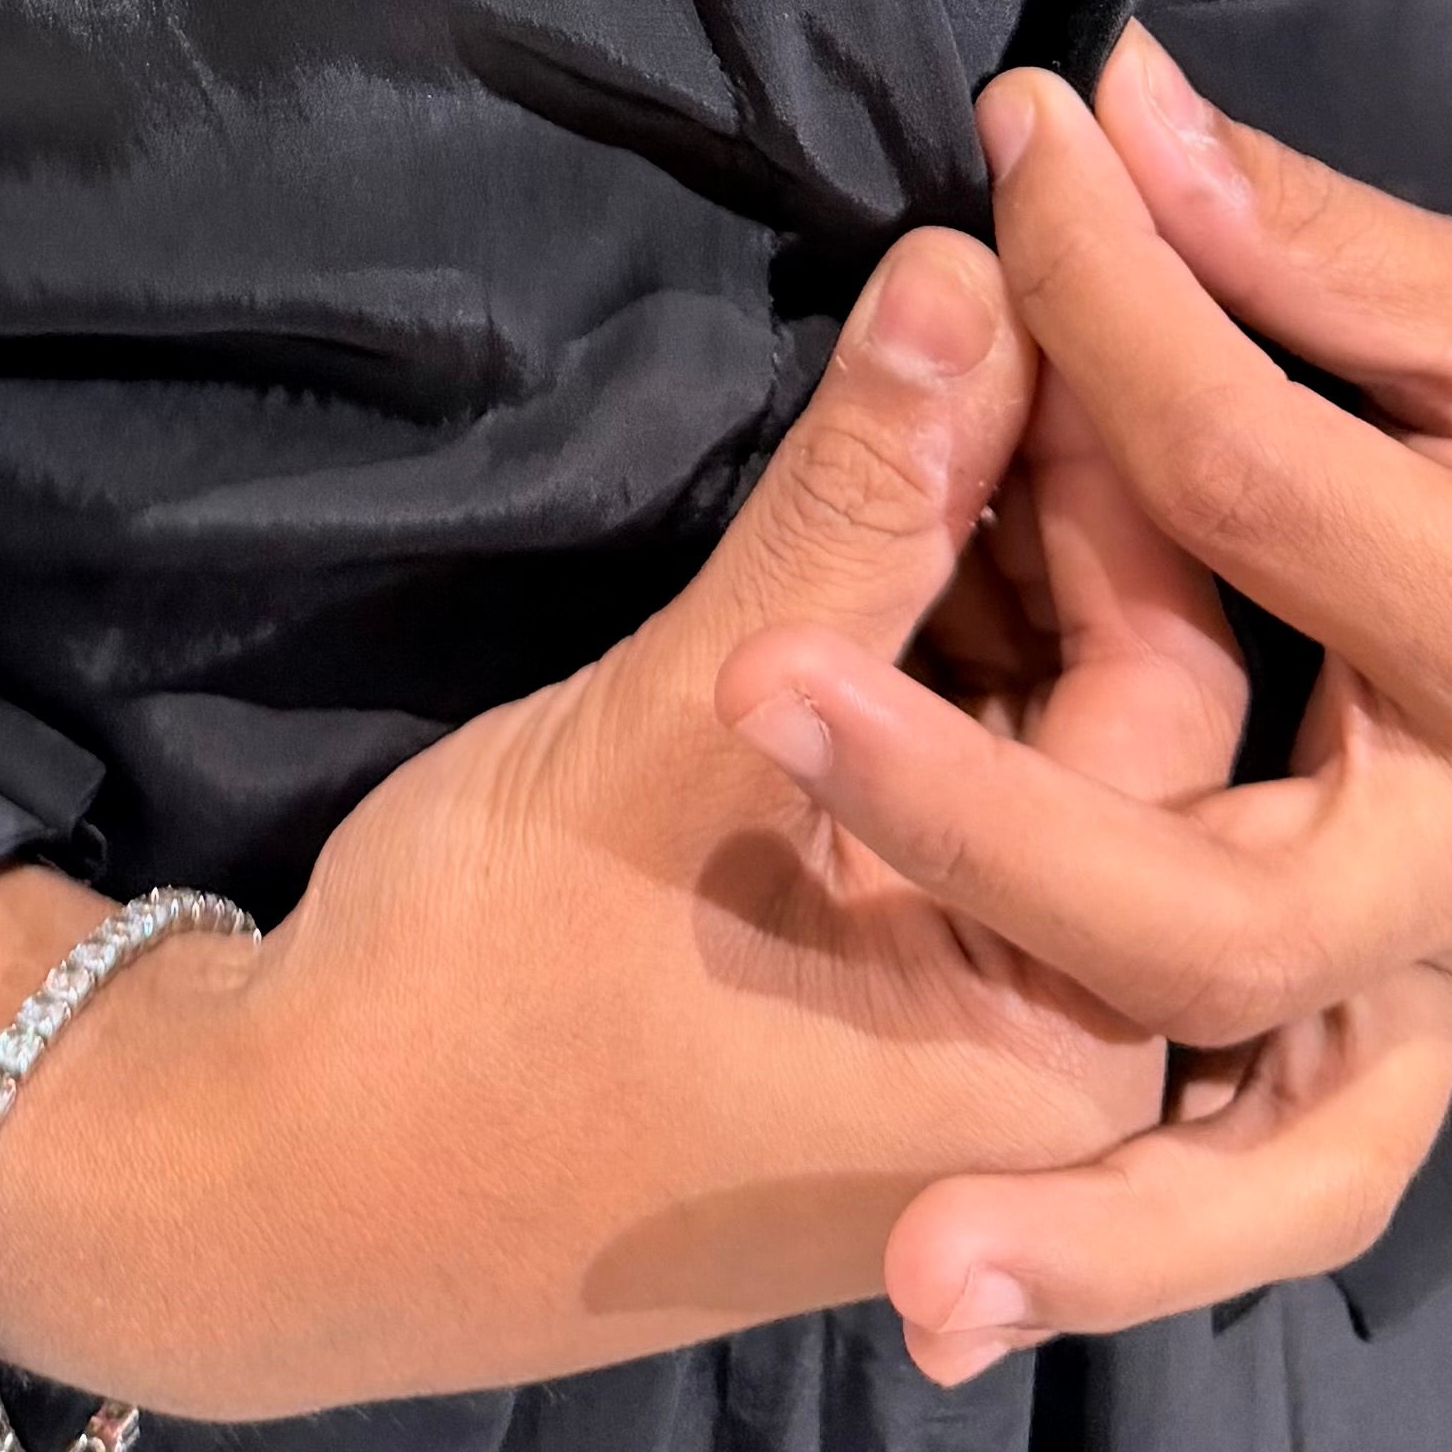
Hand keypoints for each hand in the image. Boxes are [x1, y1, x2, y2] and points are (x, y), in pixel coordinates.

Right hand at [0, 223, 1245, 1420]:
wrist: (278, 1190)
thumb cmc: (477, 997)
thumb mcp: (679, 731)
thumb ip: (848, 509)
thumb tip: (970, 268)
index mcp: (1067, 1050)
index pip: (1172, 690)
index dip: (1111, 456)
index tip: (1044, 261)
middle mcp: (1079, 1064)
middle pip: (1138, 710)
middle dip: (1066, 491)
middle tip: (995, 284)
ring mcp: (983, 1036)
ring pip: (1058, 731)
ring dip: (998, 547)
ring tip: (941, 348)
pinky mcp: (893, 992)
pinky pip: (982, 782)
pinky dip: (937, 635)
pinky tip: (885, 489)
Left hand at [710, 27, 1451, 1376]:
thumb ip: (1313, 243)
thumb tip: (1108, 108)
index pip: (1244, 474)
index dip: (1100, 288)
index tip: (1007, 154)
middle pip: (1213, 903)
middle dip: (973, 815)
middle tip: (759, 691)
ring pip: (1278, 1151)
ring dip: (1096, 1226)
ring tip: (906, 1285)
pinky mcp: (1432, 1013)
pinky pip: (1304, 1172)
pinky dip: (1170, 1239)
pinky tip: (983, 1283)